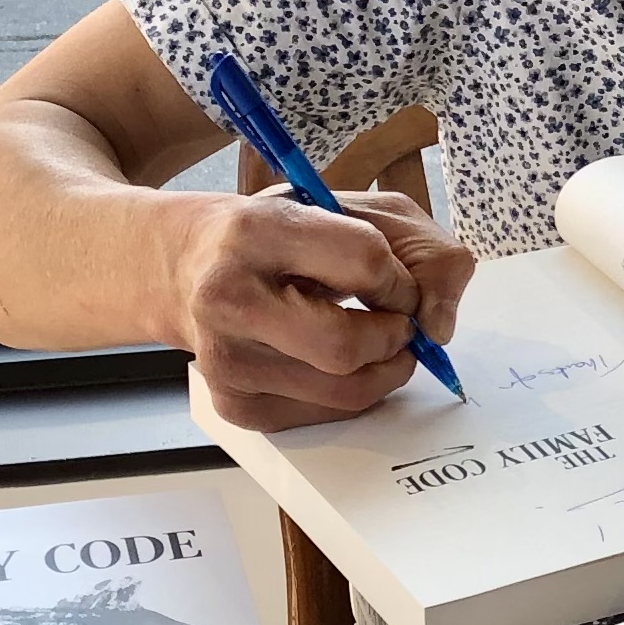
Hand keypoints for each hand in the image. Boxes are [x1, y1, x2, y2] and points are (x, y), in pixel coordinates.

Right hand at [167, 187, 474, 431]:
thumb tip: (439, 326)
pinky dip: (354, 392)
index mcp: (257, 231)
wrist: (184, 266)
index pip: (364, 261)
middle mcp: (229, 298)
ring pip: (345, 391)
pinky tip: (338, 362)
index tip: (395, 283)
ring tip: (377, 342)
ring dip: (384, 369)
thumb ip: (421, 250)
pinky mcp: (234, 404)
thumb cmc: (278, 235)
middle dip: (394, 338)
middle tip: (396, 324)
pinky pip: (326, 415)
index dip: (400, 279)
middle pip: (347, 346)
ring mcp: (226, 359)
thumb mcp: (348, 209)